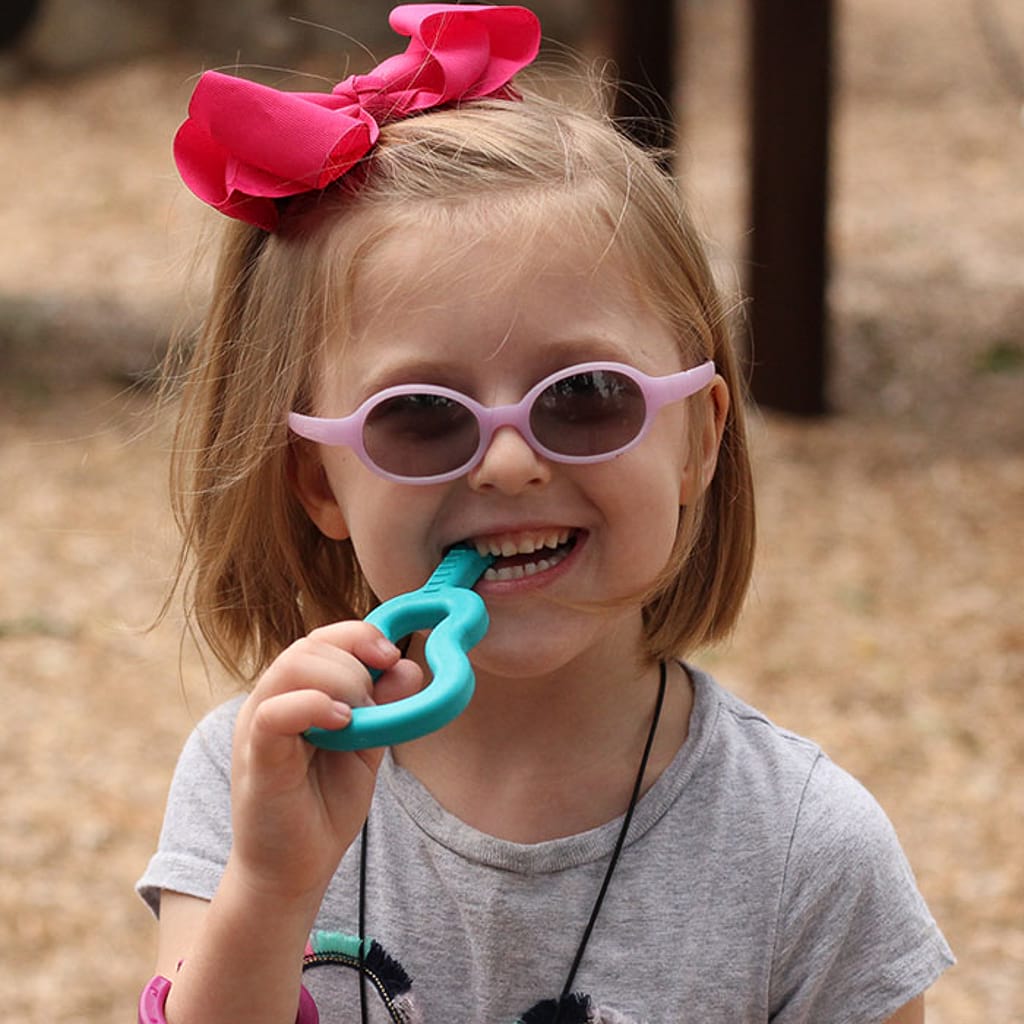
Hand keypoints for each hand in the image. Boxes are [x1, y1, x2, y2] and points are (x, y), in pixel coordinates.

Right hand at [227, 622, 421, 902]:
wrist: (294, 869)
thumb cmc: (326, 804)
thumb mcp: (368, 747)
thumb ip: (385, 707)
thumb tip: (409, 666)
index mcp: (297, 691)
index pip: (323, 638)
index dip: (360, 636)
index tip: (392, 656)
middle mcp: (273, 699)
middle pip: (310, 644)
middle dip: (356, 662)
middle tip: (375, 703)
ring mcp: (259, 724)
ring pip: (292, 666)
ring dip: (340, 681)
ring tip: (358, 718)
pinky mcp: (255, 755)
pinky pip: (275, 712)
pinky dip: (313, 705)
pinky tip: (342, 724)